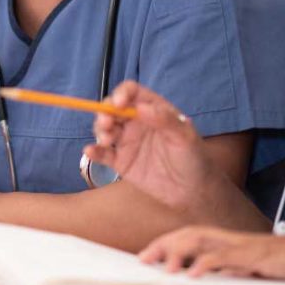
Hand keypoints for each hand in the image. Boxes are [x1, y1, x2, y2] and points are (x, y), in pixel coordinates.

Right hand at [83, 80, 214, 211]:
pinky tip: (91, 151)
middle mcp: (135, 122)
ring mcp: (126, 141)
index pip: (131, 92)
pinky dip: (94, 151)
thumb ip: (165, 120)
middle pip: (112, 109)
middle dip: (104, 112)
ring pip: (104, 128)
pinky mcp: (120, 161)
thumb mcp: (185, 136)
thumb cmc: (193, 158)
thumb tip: (142, 108)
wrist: (193, 191)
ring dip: (100, 130)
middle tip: (106, 123)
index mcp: (151, 109)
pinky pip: (103, 153)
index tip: (118, 104)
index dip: (122, 93)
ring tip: (106, 140)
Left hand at [139, 225, 284, 282]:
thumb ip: (227, 272)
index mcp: (227, 242)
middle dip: (163, 245)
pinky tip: (195, 274)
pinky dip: (208, 264)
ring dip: (179, 253)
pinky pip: (227, 258)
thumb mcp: (250, 270)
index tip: (145, 256)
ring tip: (163, 269)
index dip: (165, 243)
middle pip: (188, 234)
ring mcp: (242, 246)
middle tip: (143, 259)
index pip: (188, 236)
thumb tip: (201, 282)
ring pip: (202, 241)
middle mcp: (230, 239)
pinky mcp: (256, 256)